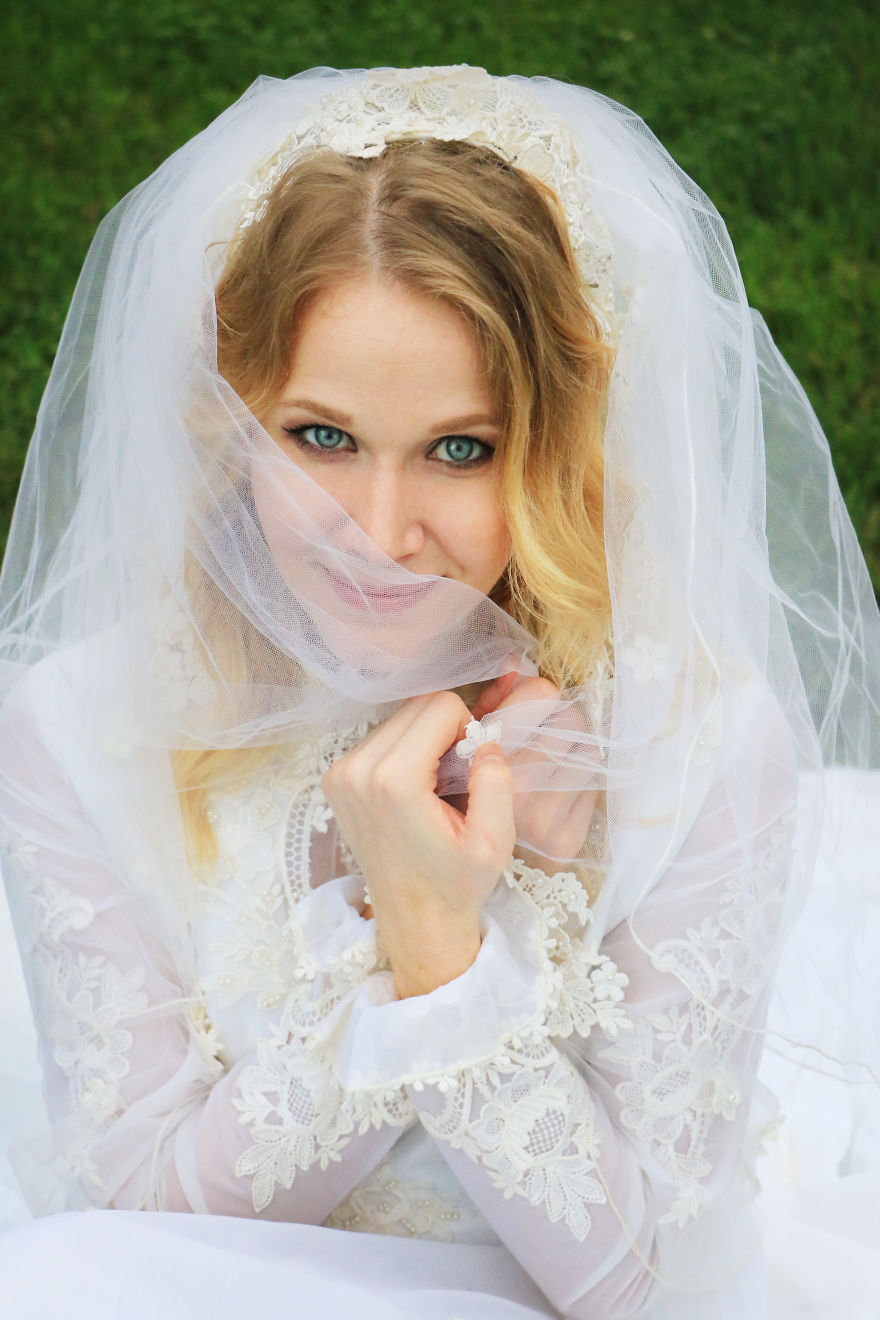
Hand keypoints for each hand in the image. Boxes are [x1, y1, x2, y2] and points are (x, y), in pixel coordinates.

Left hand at [321, 690, 515, 996]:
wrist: (415, 919)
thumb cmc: (457, 883)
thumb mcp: (495, 841)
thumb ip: (497, 783)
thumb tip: (486, 742)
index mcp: (395, 780)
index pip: (441, 705)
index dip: (468, 729)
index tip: (471, 768)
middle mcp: (357, 770)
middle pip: (416, 705)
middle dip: (445, 729)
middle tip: (457, 775)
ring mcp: (340, 774)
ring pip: (397, 718)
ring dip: (424, 739)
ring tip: (436, 785)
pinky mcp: (334, 779)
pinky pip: (379, 737)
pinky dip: (403, 750)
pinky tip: (414, 789)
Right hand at [470, 673, 598, 871]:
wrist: (460, 883)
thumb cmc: (459, 806)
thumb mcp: (462, 754)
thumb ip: (491, 707)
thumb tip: (516, 663)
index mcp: (485, 764)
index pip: (538, 700)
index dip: (537, 692)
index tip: (531, 699)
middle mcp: (518, 792)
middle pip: (570, 720)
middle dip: (560, 717)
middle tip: (544, 727)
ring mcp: (547, 820)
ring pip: (587, 752)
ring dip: (573, 748)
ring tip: (550, 758)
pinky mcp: (567, 843)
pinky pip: (592, 786)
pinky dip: (579, 779)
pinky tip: (557, 785)